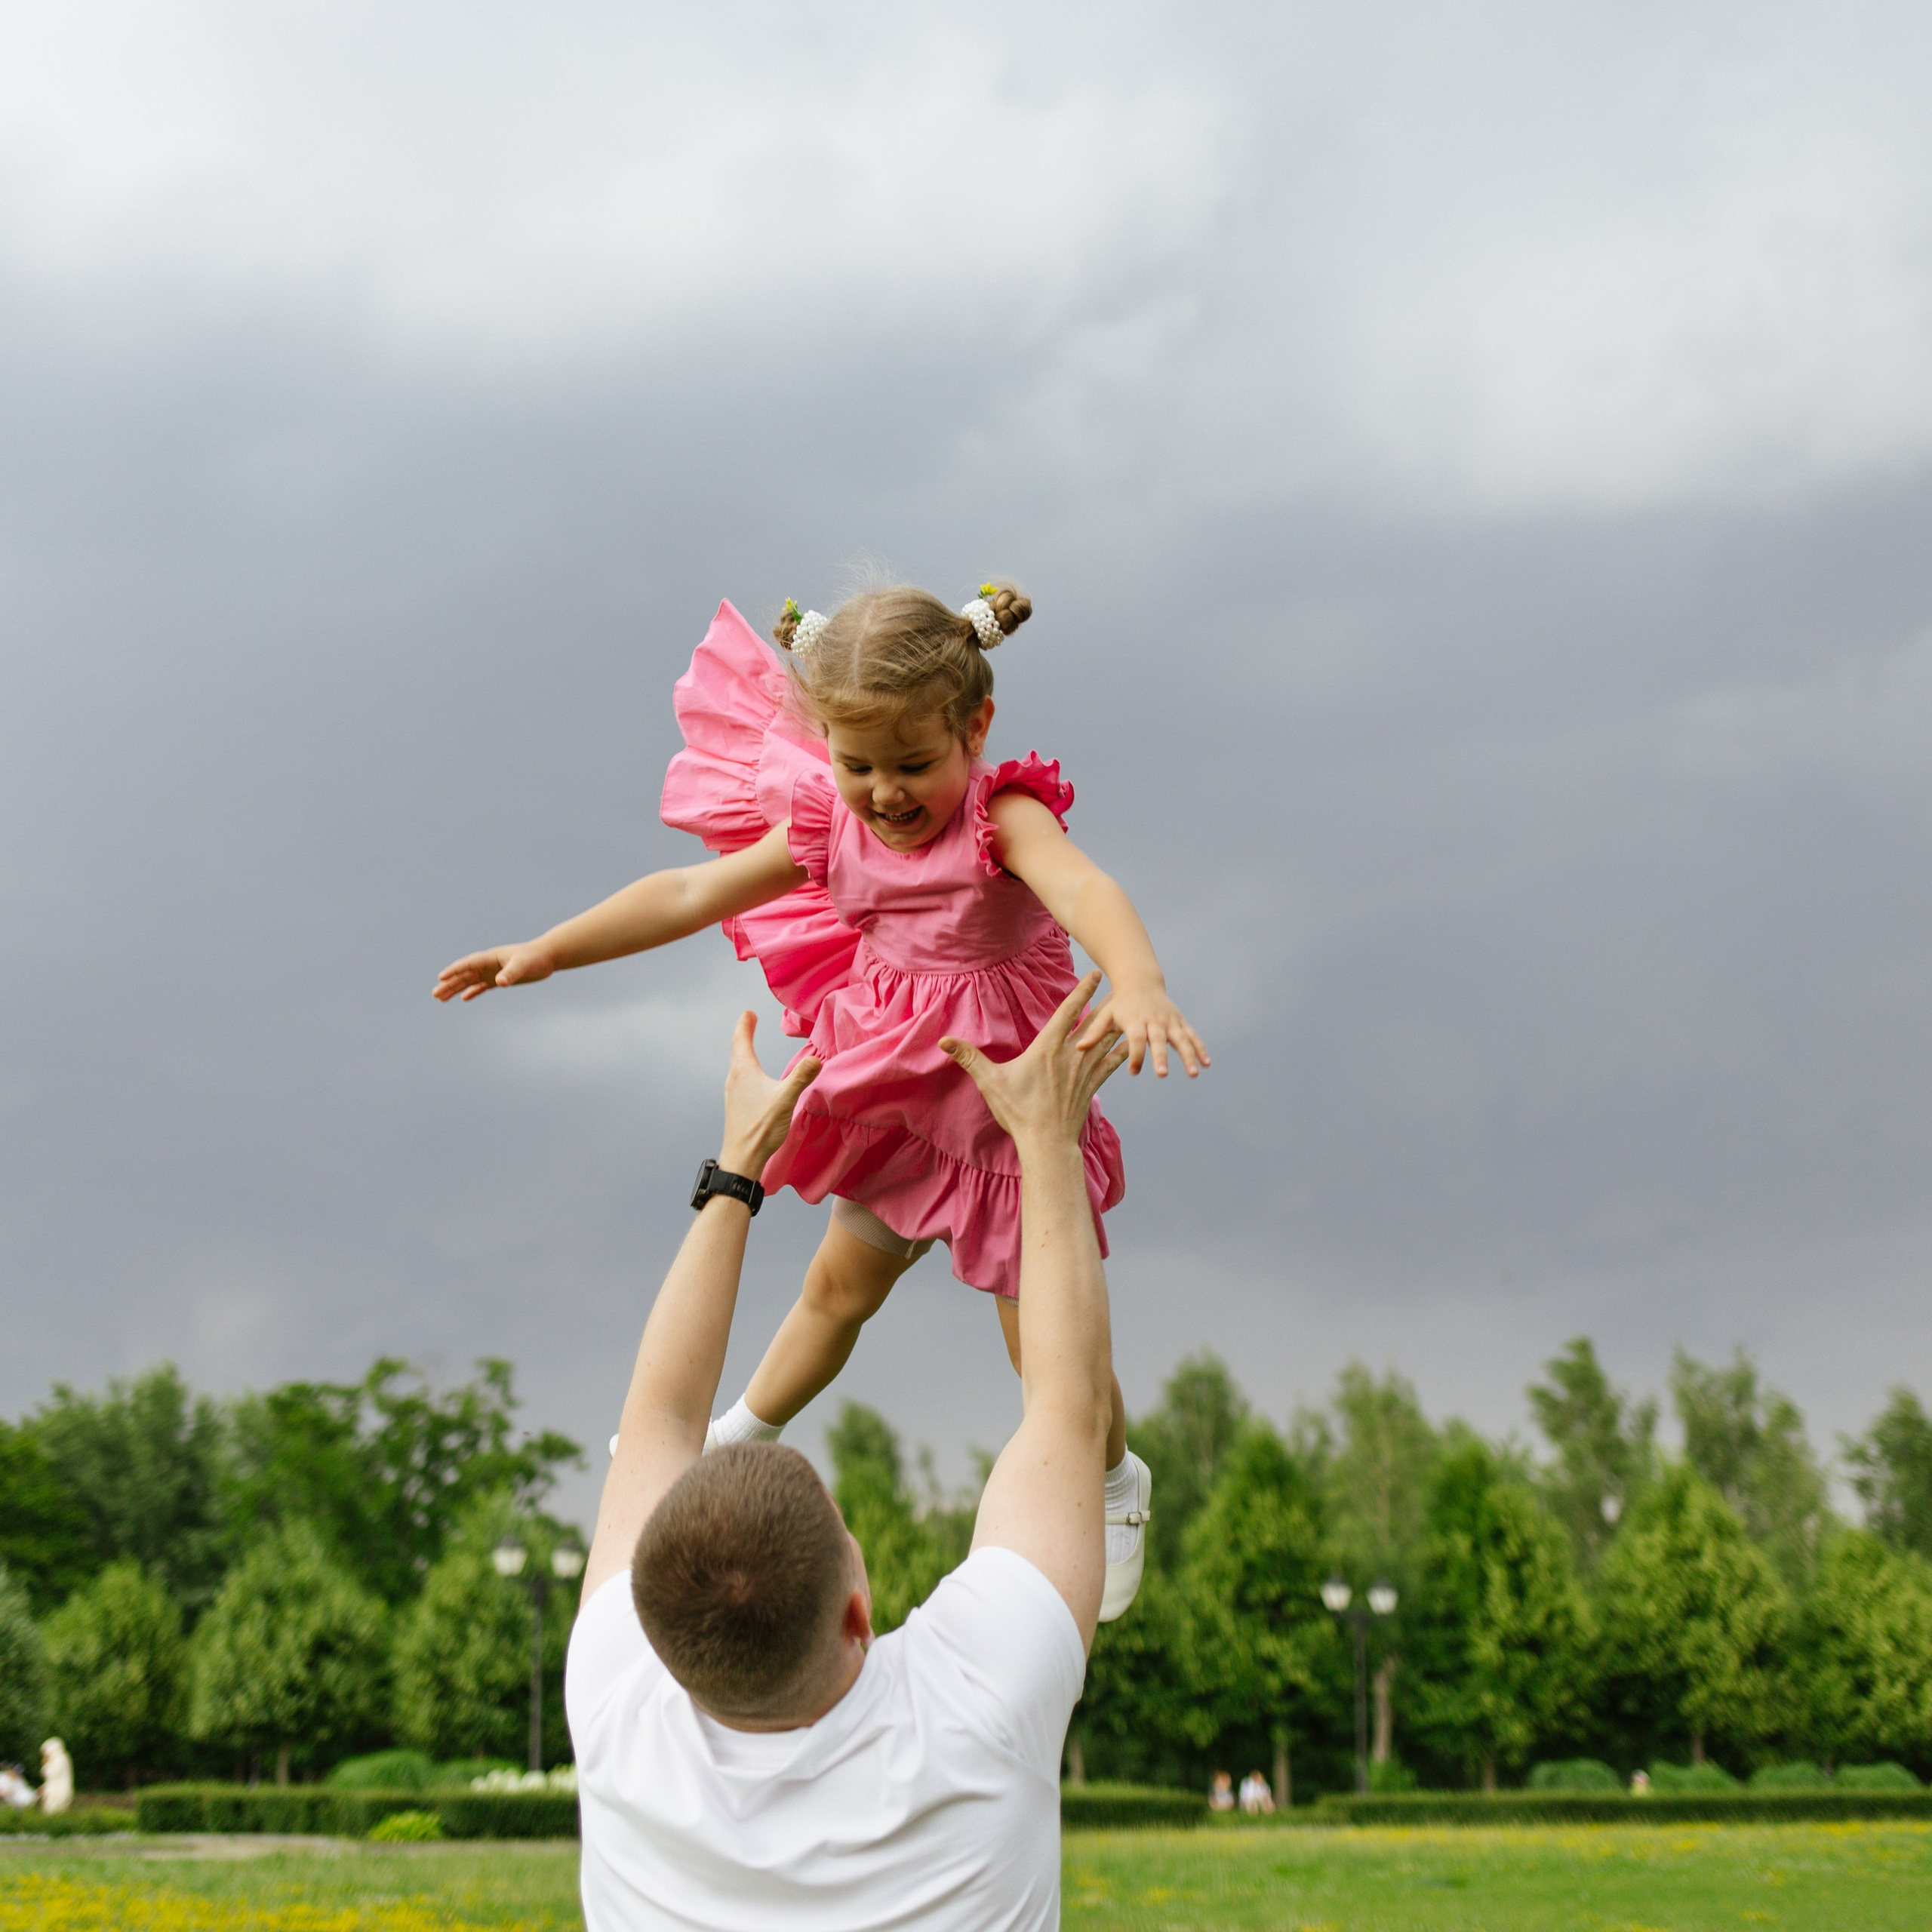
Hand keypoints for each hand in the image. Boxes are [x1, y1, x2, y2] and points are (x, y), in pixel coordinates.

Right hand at [433, 943, 554, 1001]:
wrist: (547, 956)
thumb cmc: (535, 958)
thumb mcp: (523, 965)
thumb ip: (511, 973)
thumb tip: (500, 983)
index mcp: (490, 958)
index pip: (468, 964)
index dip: (454, 970)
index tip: (440, 978)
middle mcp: (488, 964)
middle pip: (464, 974)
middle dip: (449, 984)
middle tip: (435, 994)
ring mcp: (492, 971)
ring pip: (469, 980)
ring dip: (456, 988)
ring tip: (441, 998)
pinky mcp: (499, 978)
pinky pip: (481, 986)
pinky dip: (472, 991)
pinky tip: (463, 998)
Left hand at [719, 1012, 819, 1175]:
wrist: (742, 1159)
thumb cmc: (761, 1128)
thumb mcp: (785, 1100)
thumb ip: (801, 1077)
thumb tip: (816, 1058)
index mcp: (744, 1071)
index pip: (741, 1039)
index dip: (745, 1024)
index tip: (748, 1013)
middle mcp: (734, 1079)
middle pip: (737, 1051)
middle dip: (745, 1035)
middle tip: (750, 1023)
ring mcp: (733, 1093)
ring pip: (738, 1066)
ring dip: (744, 1053)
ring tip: (750, 1047)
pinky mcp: (736, 1106)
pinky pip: (740, 1079)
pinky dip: (746, 1070)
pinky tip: (753, 1081)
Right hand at [941, 971, 1129, 1149]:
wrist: (1046, 1143)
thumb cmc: (1018, 1112)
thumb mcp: (990, 1082)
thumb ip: (969, 1058)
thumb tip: (943, 1041)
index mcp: (1048, 1048)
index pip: (1068, 1012)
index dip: (1082, 991)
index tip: (1095, 973)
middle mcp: (1070, 1055)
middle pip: (1094, 1022)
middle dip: (1107, 1002)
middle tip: (1122, 984)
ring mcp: (1084, 1071)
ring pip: (1107, 1041)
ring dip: (1118, 1024)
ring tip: (1132, 1009)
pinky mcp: (1091, 1087)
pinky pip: (1111, 1064)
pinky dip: (1122, 1051)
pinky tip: (1134, 1044)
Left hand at [1074, 978, 1208, 1076]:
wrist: (1140, 981)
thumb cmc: (1119, 1004)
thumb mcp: (1105, 1015)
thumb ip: (1094, 1032)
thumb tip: (1079, 1048)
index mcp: (1134, 1020)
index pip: (1135, 1040)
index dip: (1135, 1056)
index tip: (1133, 1072)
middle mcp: (1154, 1020)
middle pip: (1158, 1040)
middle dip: (1161, 1057)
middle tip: (1162, 1074)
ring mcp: (1169, 1020)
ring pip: (1181, 1038)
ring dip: (1188, 1055)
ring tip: (1195, 1073)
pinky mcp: (1180, 1021)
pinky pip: (1192, 1035)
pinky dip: (1200, 1048)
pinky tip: (1207, 1063)